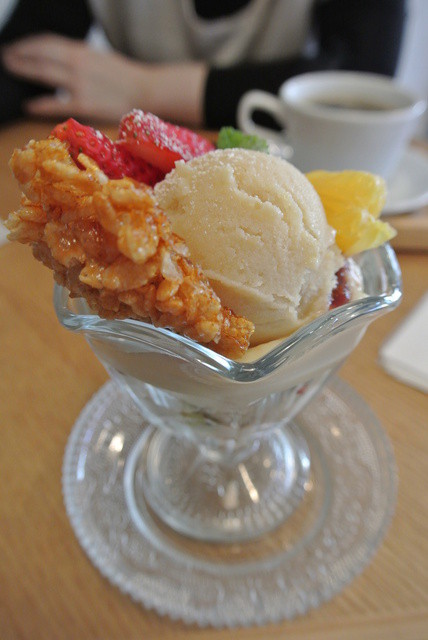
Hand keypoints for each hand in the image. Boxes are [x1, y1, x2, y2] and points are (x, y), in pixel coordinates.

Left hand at [2, 33, 206, 124]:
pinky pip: (56, 103)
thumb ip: (80, 58)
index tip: (16, 47)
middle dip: (20, 56)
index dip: (28, 44)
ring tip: (12, 70)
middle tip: (7, 58)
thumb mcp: (101, 58)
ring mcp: (79, 84)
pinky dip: (39, 104)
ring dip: (24, 70)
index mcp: (82, 51)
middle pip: (40, 55)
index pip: (47, 43)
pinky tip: (28, 106)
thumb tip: (62, 60)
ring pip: (43, 73)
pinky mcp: (84, 104)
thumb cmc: (125, 77)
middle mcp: (77, 64)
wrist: (146, 91)